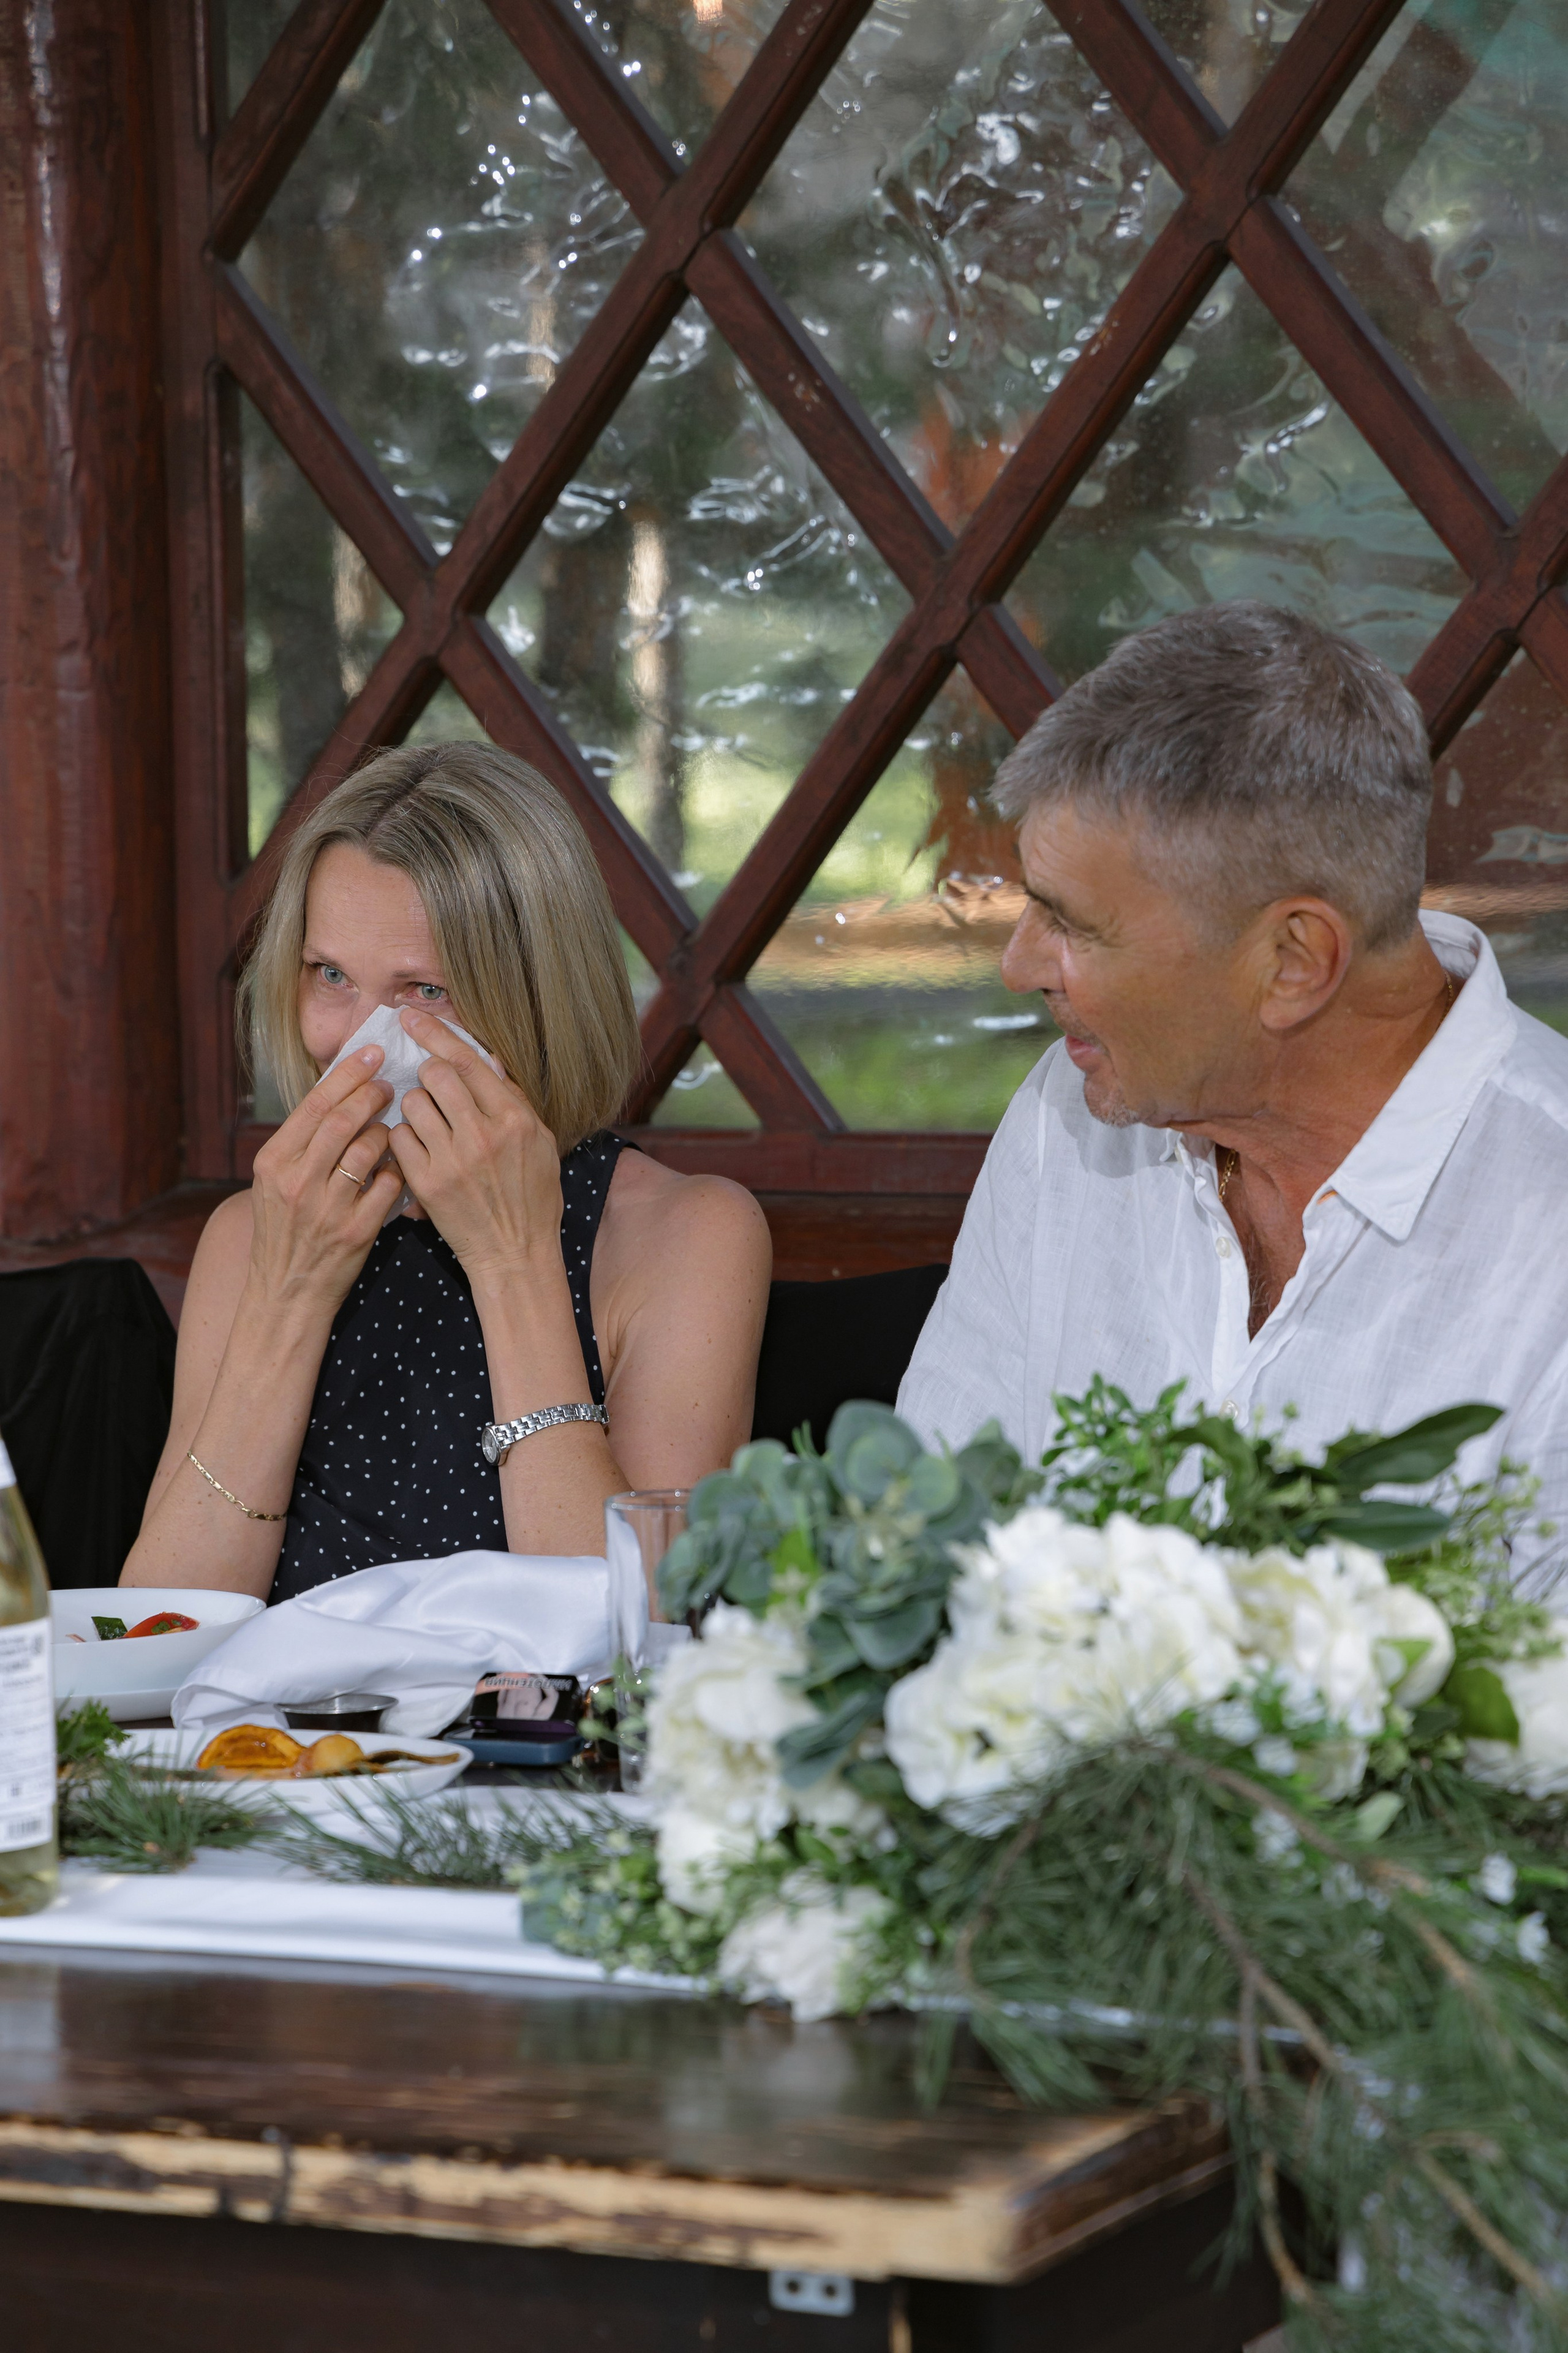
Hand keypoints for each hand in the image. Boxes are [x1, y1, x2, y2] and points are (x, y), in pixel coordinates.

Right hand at [247, 1046, 400, 1316]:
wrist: (287, 1293)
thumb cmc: (285, 1232)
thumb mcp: (275, 1183)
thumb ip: (301, 1143)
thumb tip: (337, 1093)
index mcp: (274, 1162)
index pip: (315, 1104)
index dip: (347, 1074)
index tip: (371, 1053)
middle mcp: (297, 1181)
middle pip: (343, 1120)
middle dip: (372, 1093)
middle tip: (390, 1083)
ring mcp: (327, 1207)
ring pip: (369, 1149)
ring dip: (386, 1132)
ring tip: (390, 1128)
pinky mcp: (356, 1231)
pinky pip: (389, 1185)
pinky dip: (398, 1171)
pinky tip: (398, 1167)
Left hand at [389, 1009, 562, 1289]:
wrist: (515, 1253)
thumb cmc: (532, 1198)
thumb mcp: (540, 1144)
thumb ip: (514, 1101)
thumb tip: (488, 1062)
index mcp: (515, 1119)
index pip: (468, 1061)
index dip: (435, 1033)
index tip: (411, 1017)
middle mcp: (484, 1134)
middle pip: (436, 1075)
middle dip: (427, 1073)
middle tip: (431, 1085)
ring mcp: (453, 1159)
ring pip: (413, 1104)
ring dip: (416, 1107)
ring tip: (429, 1124)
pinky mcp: (428, 1183)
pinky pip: (401, 1139)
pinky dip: (405, 1138)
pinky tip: (419, 1149)